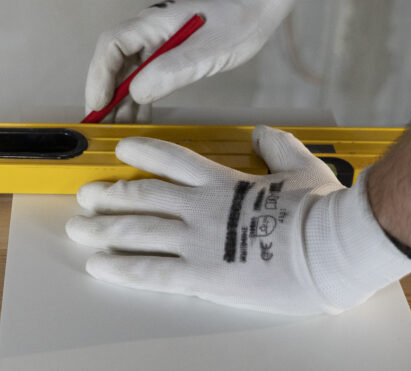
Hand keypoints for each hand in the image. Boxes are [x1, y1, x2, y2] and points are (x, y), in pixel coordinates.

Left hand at [66, 126, 410, 314]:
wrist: (332, 247)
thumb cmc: (323, 210)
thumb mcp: (302, 166)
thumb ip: (277, 147)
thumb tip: (263, 133)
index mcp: (223, 180)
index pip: (171, 158)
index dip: (142, 152)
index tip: (121, 150)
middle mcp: (201, 206)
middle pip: (142, 195)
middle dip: (109, 195)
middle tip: (86, 196)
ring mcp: (198, 240)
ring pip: (137, 230)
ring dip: (103, 229)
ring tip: (78, 228)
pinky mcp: (202, 275)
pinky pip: (150, 271)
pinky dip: (120, 268)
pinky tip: (98, 266)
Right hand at [84, 0, 313, 122]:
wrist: (257, 6)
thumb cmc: (236, 23)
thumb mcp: (207, 52)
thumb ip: (171, 70)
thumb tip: (135, 93)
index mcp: (152, 22)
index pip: (111, 46)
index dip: (99, 76)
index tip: (98, 104)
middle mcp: (147, 30)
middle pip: (113, 62)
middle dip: (104, 94)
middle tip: (100, 126)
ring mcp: (156, 41)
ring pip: (127, 72)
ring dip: (120, 100)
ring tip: (117, 130)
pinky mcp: (167, 52)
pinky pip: (144, 75)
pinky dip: (138, 97)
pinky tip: (139, 119)